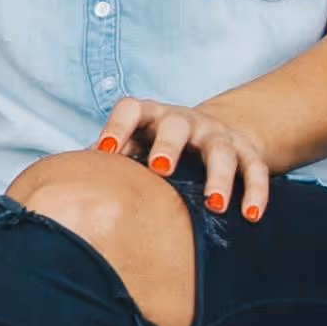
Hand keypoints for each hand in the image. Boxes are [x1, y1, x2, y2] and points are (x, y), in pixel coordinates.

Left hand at [98, 95, 278, 219]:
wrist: (214, 132)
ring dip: (218, 177)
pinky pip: (256, 169)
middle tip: (161, 169)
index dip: (117, 128)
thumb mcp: (136, 145)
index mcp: (150, 117)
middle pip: (177, 125)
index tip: (105, 151)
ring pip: (221, 151)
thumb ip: (111, 161)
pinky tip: (251, 215)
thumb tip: (70, 186)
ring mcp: (217, 136)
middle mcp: (184, 121)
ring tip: (215, 205)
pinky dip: (255, 192)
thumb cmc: (158, 147)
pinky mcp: (247, 152)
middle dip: (169, 146)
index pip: (130, 110)